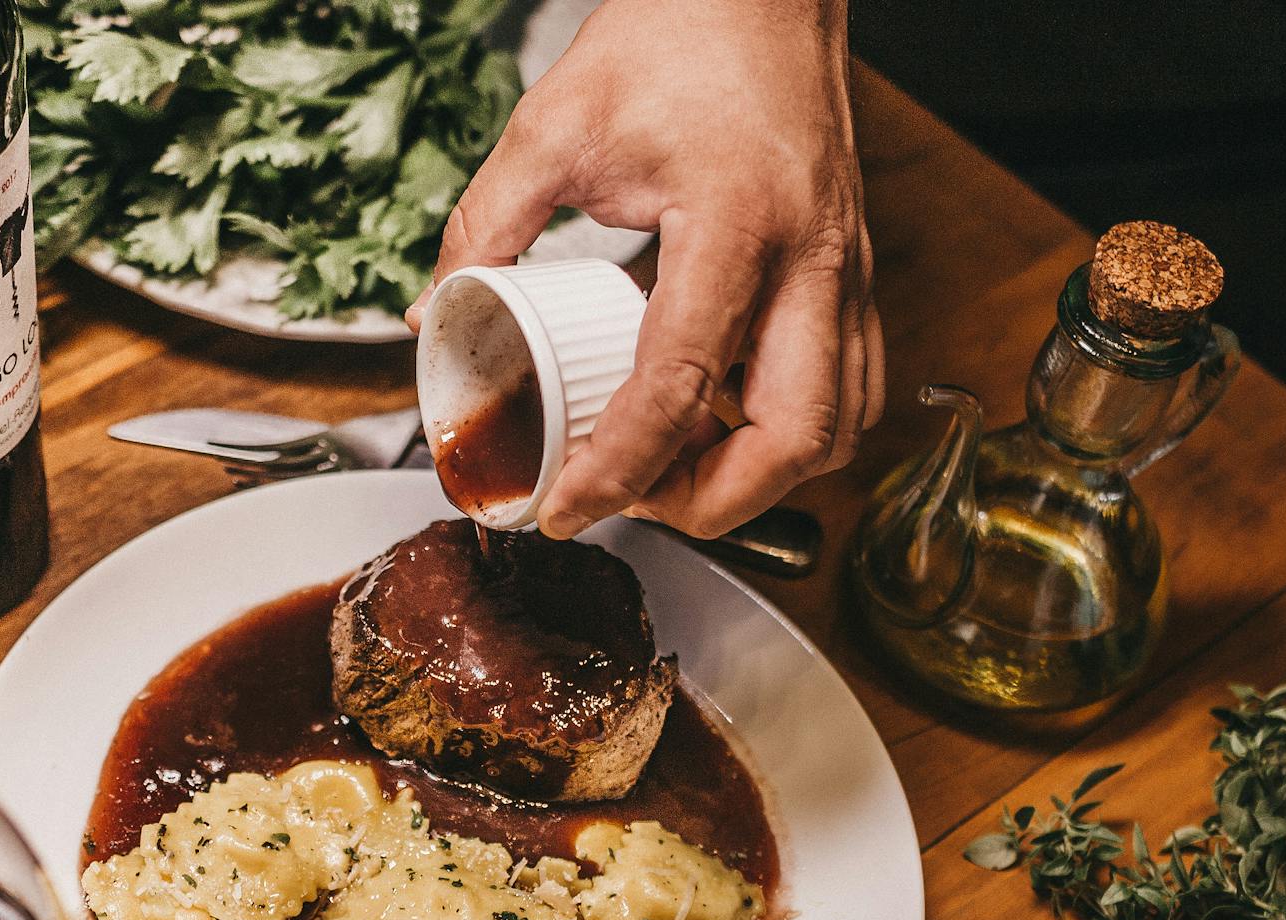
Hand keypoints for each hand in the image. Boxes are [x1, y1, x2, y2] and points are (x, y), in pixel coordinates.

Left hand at [415, 0, 880, 539]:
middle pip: (796, 439)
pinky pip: (850, 386)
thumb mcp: (555, 125)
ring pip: (840, 426)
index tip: (567, 507)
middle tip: (637, 503)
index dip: (618, 469)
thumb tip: (433, 313)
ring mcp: (844, 268)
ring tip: (677, 469)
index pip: (678, 385)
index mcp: (734, 221)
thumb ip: (486, 224)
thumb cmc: (678, 33)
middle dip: (714, 502)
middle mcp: (810, 256)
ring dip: (762, 475)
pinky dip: (791, 430)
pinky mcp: (851, 272)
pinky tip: (723, 419)